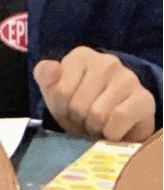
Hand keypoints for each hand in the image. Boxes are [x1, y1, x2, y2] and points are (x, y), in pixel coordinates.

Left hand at [33, 46, 155, 141]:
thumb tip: (48, 69)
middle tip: (85, 118)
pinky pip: (118, 121)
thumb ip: (44, 76)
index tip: (68, 107)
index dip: (61, 108)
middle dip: (79, 119)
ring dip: (95, 128)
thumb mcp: (54, 91)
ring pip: (98, 114)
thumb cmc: (80, 103)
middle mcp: (106, 61)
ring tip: (98, 123)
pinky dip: (112, 134)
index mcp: (81, 55)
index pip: (60, 91)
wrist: (113, 123)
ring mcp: (128, 78)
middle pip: (78, 105)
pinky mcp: (144, 98)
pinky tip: (113, 129)